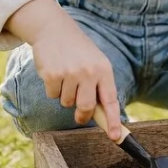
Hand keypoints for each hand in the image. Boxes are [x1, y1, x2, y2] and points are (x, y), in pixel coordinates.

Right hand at [32, 19, 120, 138]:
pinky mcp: (51, 75)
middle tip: (80, 115)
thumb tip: (104, 116)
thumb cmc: (79, 52)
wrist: (55, 30)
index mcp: (104, 70)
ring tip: (67, 76)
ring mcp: (69, 73)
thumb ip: (100, 87)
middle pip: (86, 108)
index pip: (111, 100)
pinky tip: (55, 73)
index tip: (116, 137)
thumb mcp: (96, 63)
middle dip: (82, 115)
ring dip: (66, 95)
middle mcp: (88, 72)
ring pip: (67, 103)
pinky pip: (52, 95)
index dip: (113, 121)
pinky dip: (53, 88)